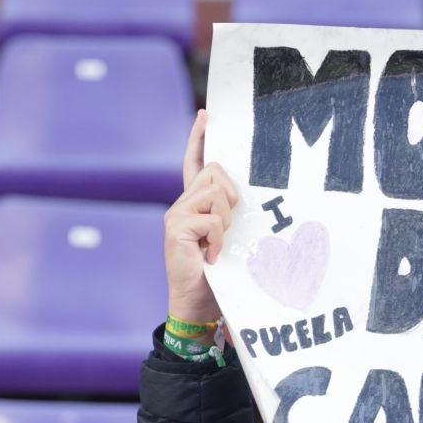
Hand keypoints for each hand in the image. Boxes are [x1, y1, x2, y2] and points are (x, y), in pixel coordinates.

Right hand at [165, 108, 240, 325]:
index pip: (193, 164)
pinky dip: (218, 238)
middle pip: (213, 172)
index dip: (198, 139)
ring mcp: (176, 216)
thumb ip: (229, 216)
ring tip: (218, 244)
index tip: (205, 116)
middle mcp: (180, 206)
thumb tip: (246, 199)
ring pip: (214, 193)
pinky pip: (211, 218)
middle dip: (230, 194)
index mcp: (193, 206)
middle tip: (229, 224)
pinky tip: (211, 256)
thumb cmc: (215, 277)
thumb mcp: (227, 240)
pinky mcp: (177, 229)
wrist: (196, 307)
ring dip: (225, 219)